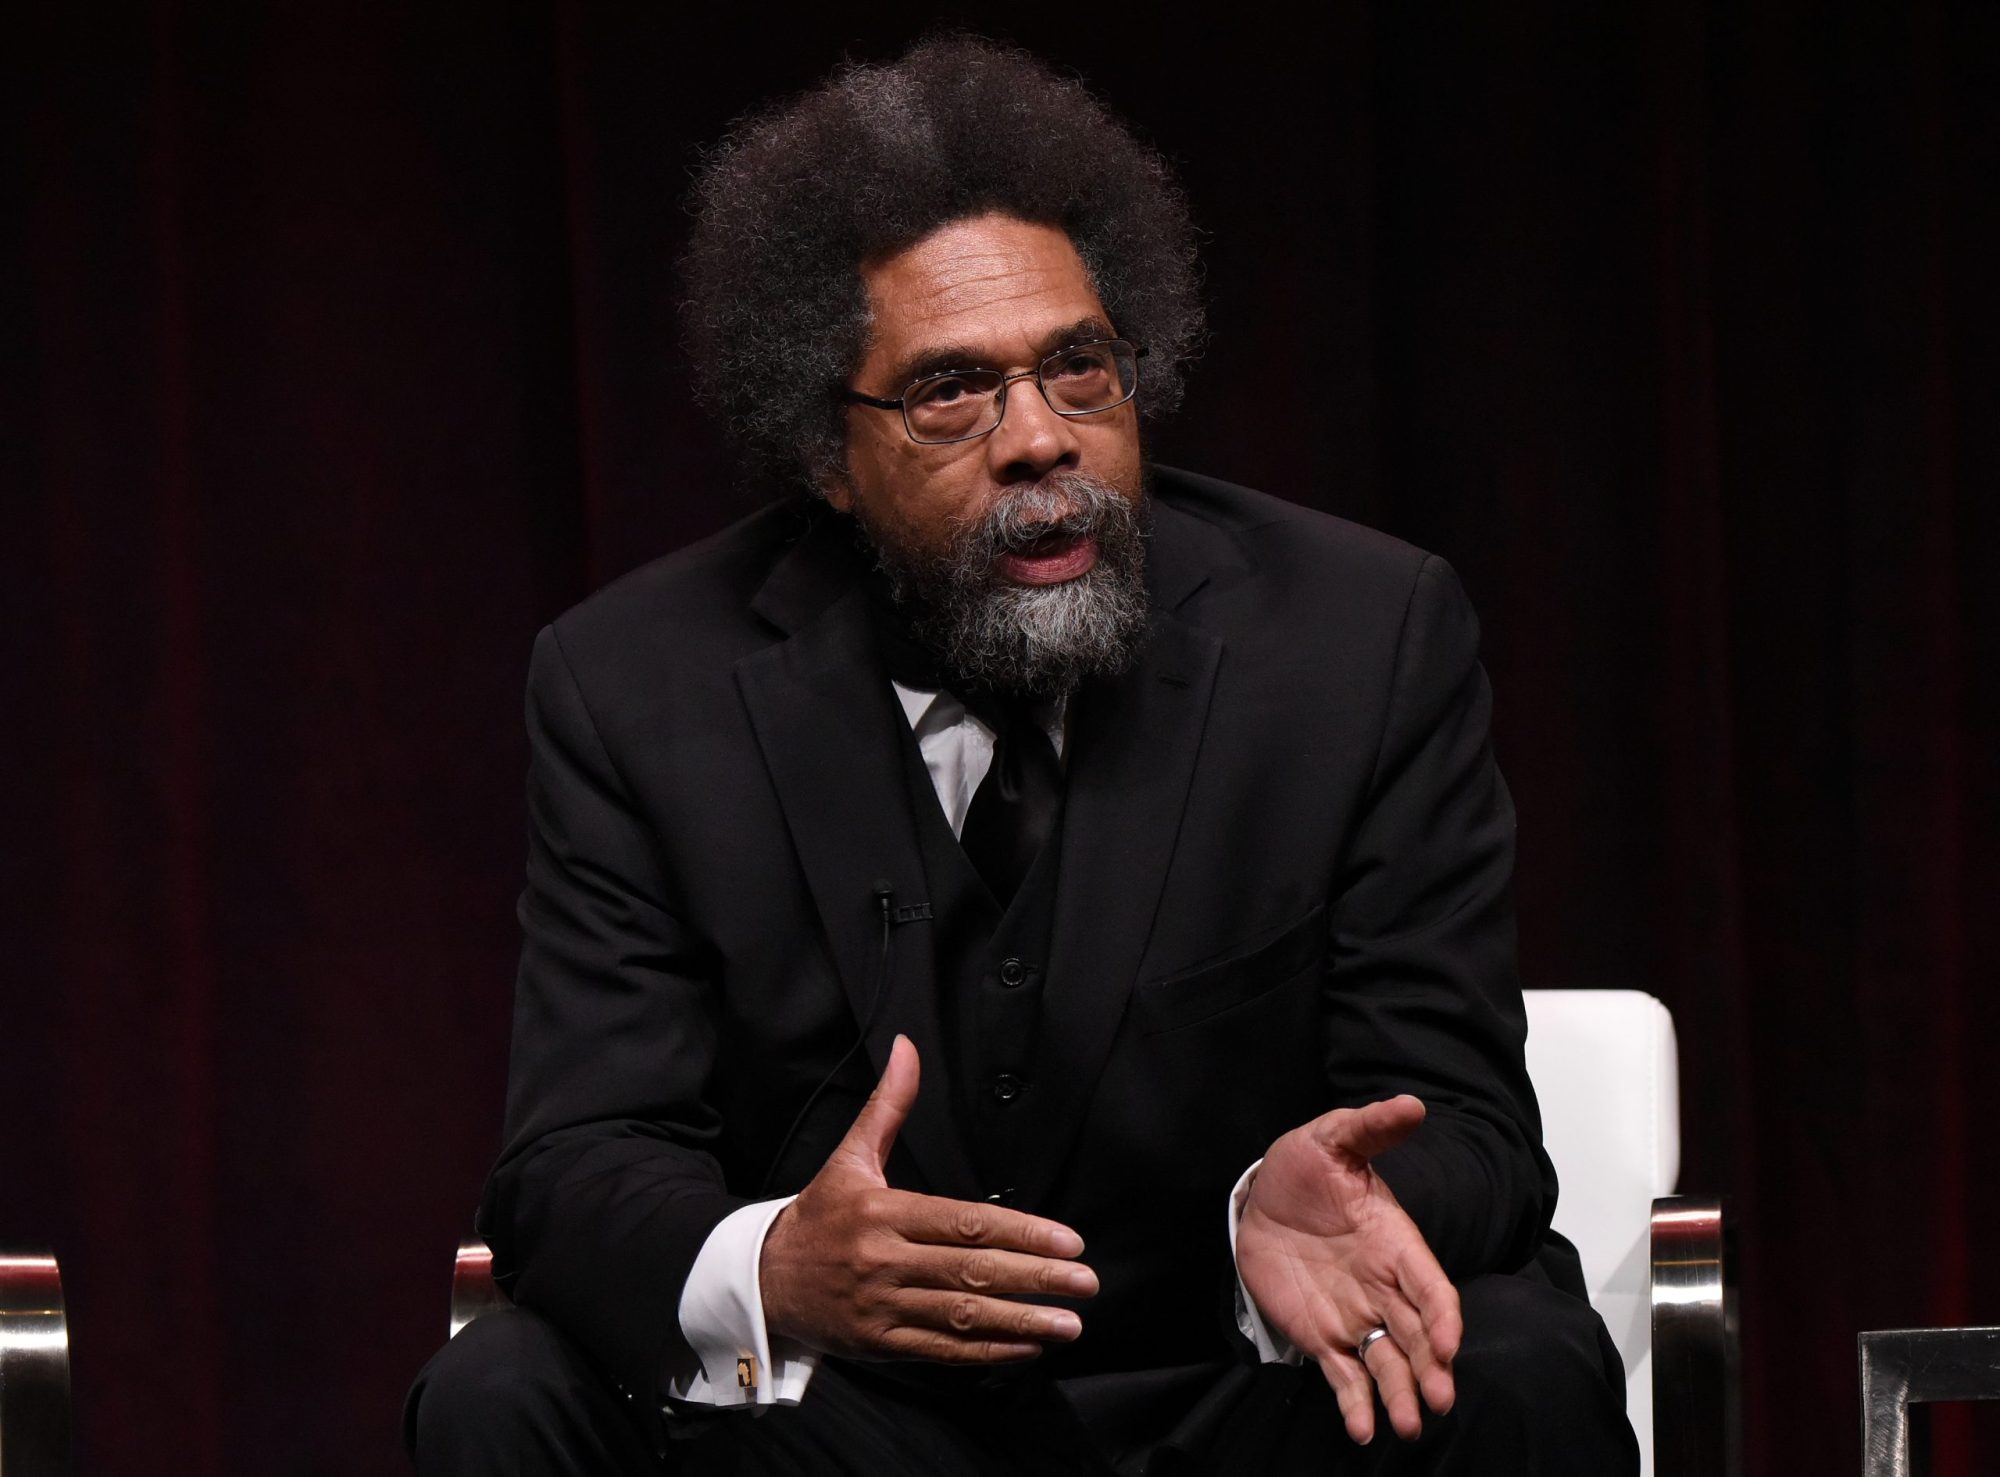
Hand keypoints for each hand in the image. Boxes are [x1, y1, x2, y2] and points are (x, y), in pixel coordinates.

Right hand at [759, 1035, 1098, 1362]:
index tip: (1067, 1239)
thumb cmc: (820, 1214)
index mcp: (883, 1212)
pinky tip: (1026, 1348)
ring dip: (1021, 1322)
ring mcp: (881, 1307)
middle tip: (1085, 1282)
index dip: (1019, 1232)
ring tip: (1069, 1323)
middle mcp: (883, 1260)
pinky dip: (986, 1353)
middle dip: (1035, 1278)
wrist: (763, 1280)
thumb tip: (907, 1047)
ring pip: (961, 1316)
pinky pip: (941, 1350)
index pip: (964, 1223)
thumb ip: (888, 1105)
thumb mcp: (851, 1156)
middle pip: (971, 1271)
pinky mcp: (879, 1345)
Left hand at [1235, 1096, 1461, 1444]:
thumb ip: (1370, 1128)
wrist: (1262, 1195)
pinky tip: (1362, 1429)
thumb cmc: (1306, 1167)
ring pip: (1387, 1362)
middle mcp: (1382, 1286)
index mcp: (1395, 1243)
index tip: (1446, 1343)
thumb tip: (1410, 1104)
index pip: (1430, 1284)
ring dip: (1401, 1394)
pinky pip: (1344, 1374)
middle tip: (1441, 1401)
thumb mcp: (1333, 1138)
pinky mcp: (1321, 1335)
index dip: (1442, 1315)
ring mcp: (1354, 1314)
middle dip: (1432, 1369)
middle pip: (1417, 1334)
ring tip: (1408, 1426)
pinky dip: (1355, 1403)